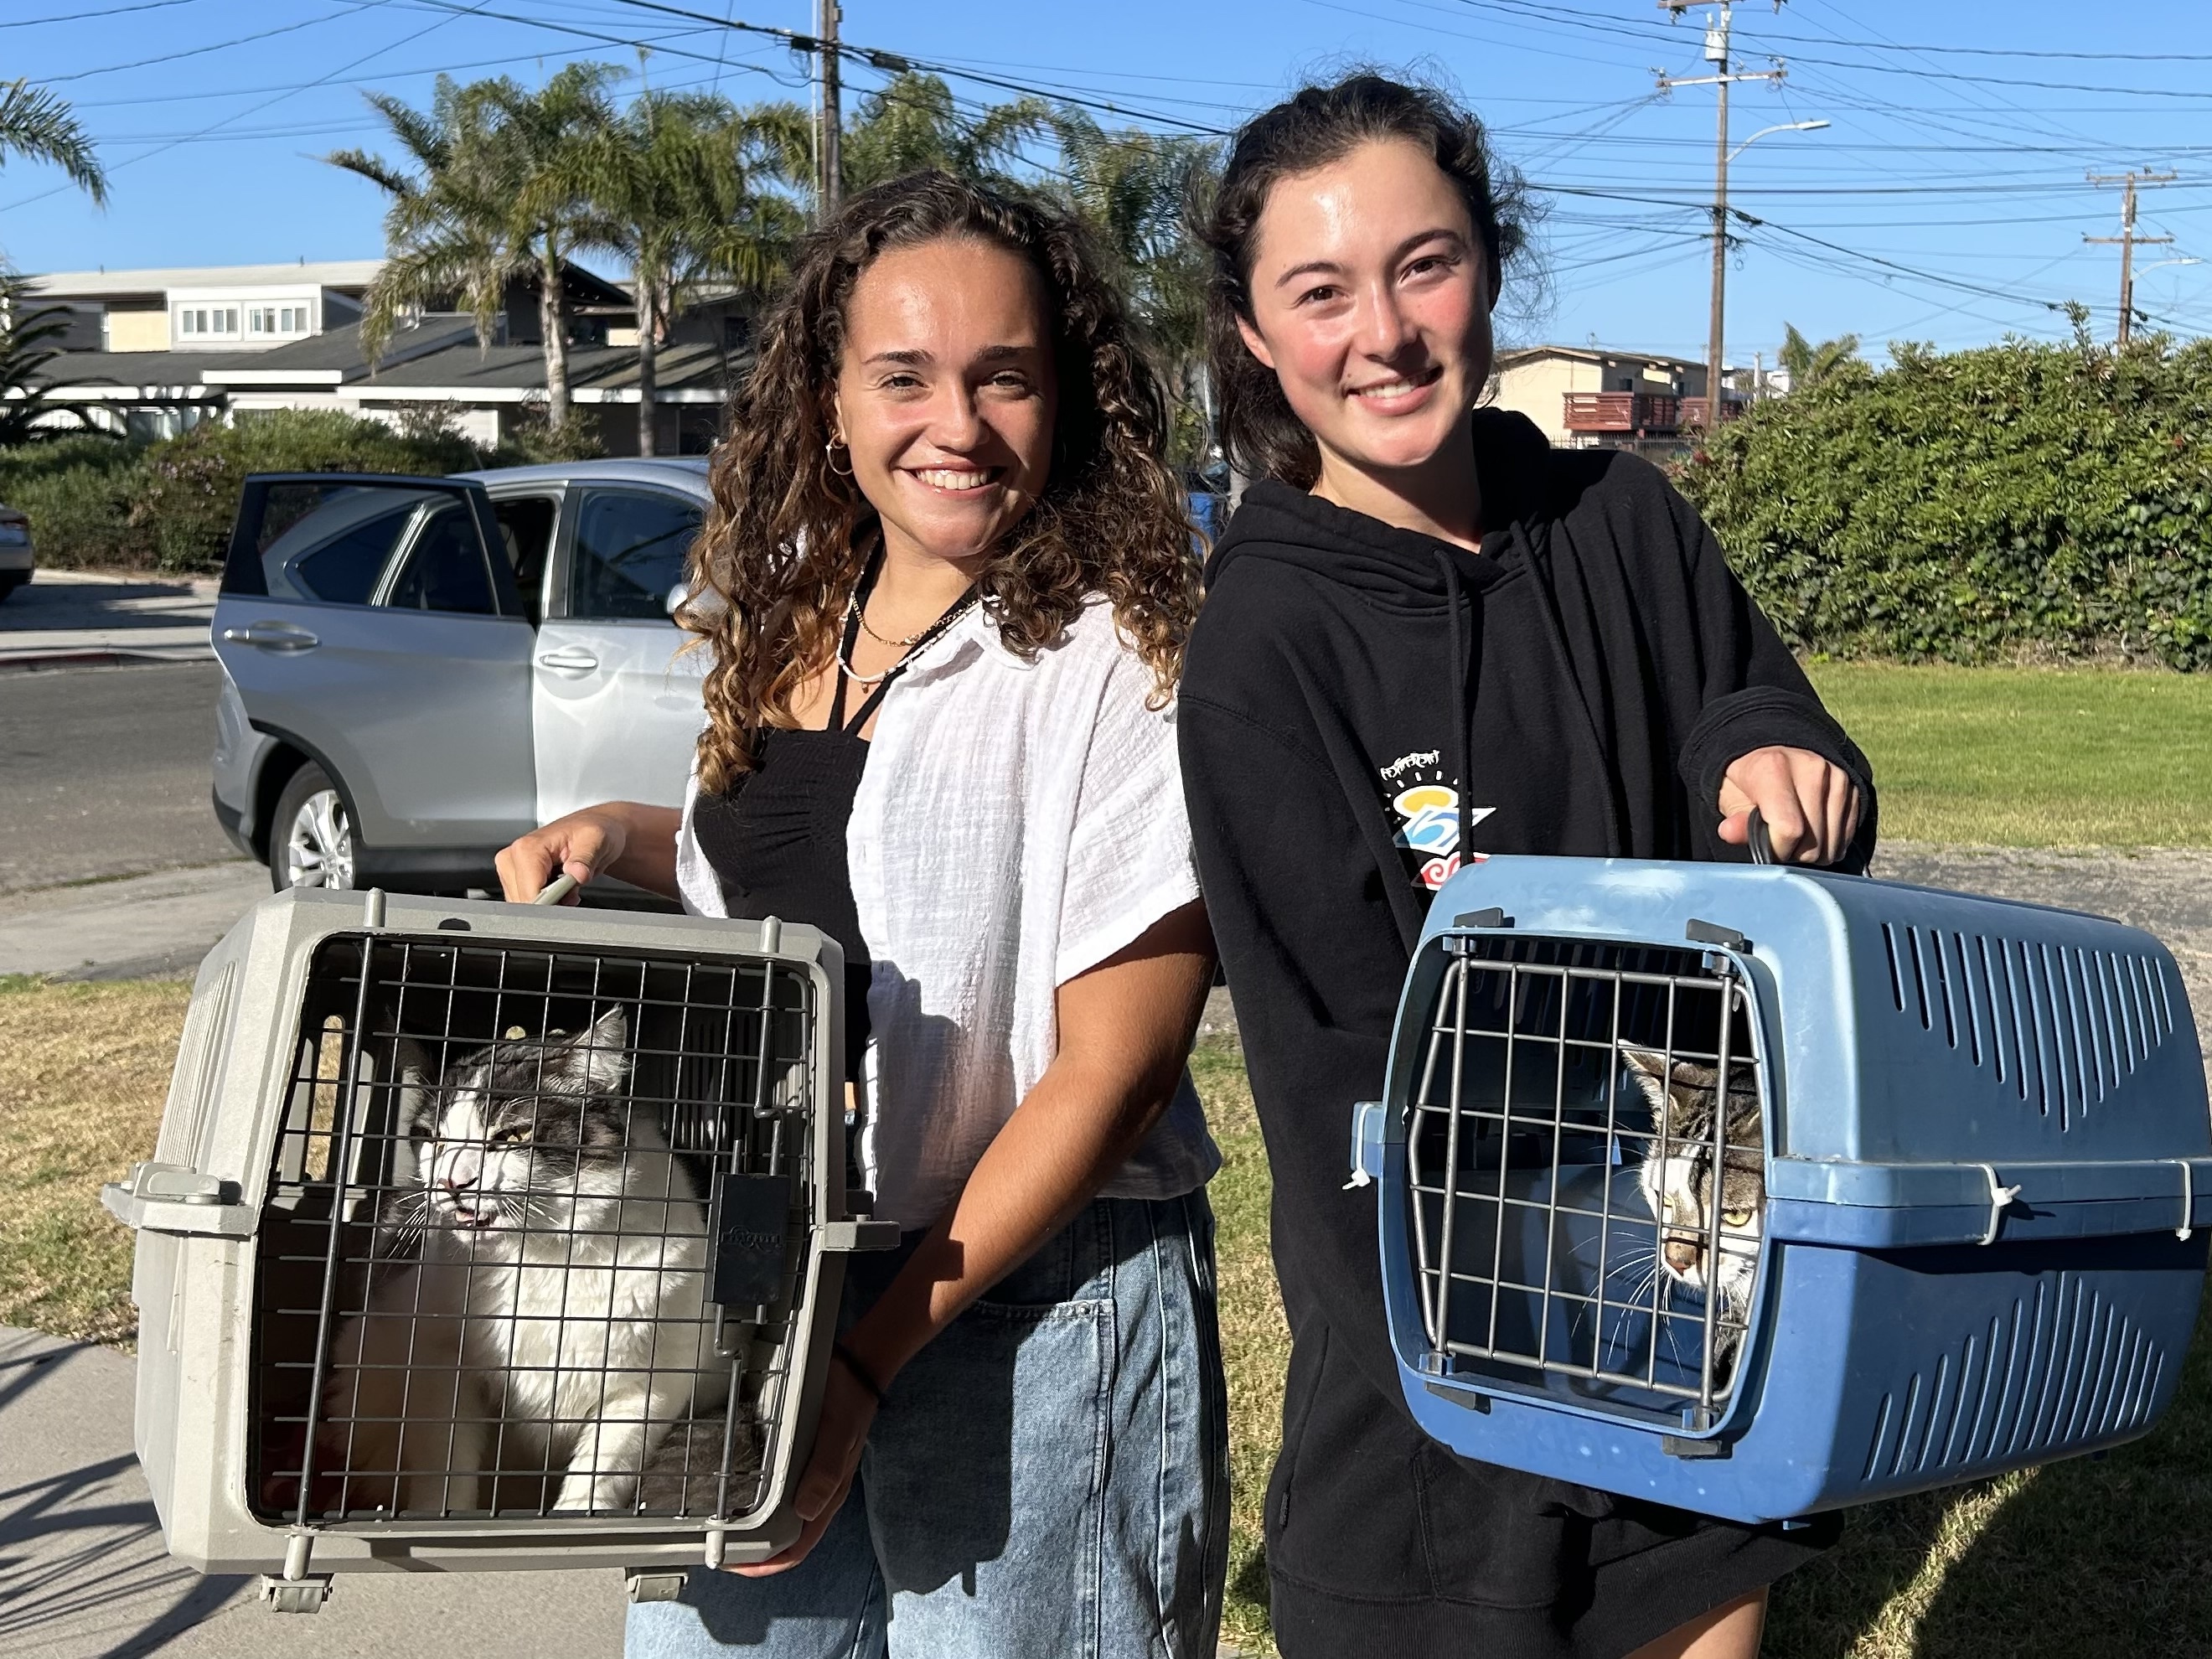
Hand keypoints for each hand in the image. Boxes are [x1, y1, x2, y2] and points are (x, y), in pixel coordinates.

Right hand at [493, 808, 629, 902]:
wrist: (590, 830)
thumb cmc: (590, 832)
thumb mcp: (596, 840)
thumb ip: (585, 858)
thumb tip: (577, 873)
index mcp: (527, 848)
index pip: (529, 894)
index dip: (552, 903)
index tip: (569, 898)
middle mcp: (512, 858)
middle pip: (526, 902)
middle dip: (553, 903)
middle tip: (572, 887)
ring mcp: (511, 870)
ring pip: (527, 905)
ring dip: (551, 902)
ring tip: (566, 884)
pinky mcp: (514, 880)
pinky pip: (528, 903)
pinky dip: (547, 901)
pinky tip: (559, 888)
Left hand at [725, 1355, 877, 1576]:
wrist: (855, 1369)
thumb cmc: (847, 1403)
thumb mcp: (837, 1434)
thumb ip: (825, 1470)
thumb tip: (805, 1511)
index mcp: (826, 1497)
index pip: (796, 1548)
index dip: (765, 1564)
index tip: (732, 1565)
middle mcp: (815, 1494)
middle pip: (782, 1540)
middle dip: (750, 1553)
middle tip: (715, 1548)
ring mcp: (805, 1478)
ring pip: (776, 1518)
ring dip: (749, 1530)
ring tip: (718, 1527)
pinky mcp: (796, 1461)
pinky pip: (773, 1492)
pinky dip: (753, 1501)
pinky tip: (733, 1492)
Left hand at [1717, 746, 1861, 866]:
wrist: (1776, 752)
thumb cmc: (1749, 781)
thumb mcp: (1731, 797)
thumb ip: (1735, 819)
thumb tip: (1728, 833)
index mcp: (1773, 767)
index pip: (1788, 829)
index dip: (1776, 849)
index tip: (1765, 845)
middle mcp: (1812, 769)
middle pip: (1812, 842)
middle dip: (1792, 853)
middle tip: (1778, 840)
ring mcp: (1838, 777)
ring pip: (1831, 845)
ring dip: (1811, 853)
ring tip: (1795, 836)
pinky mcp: (1854, 788)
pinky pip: (1845, 838)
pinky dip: (1828, 845)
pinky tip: (1813, 832)